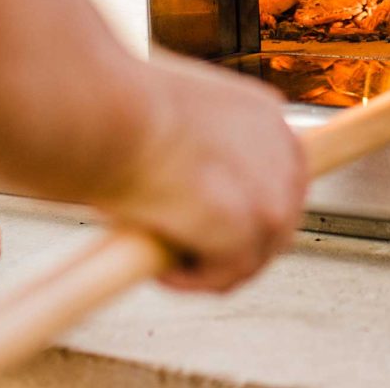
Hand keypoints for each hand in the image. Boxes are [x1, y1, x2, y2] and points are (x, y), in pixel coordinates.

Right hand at [93, 52, 306, 292]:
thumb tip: (174, 180)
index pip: (275, 169)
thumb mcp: (169, 116)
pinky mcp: (254, 223)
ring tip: (167, 265)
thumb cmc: (116, 108)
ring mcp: (272, 188)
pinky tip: (162, 272)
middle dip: (239, 242)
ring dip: (215, 265)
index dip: (246, 203)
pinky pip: (231, 272)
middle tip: (189, 255)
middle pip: (278, 214)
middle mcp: (280, 147)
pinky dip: (197, 280)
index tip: (208, 223)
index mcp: (261, 113)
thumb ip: (191, 145)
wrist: (110, 113)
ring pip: (257, 250)